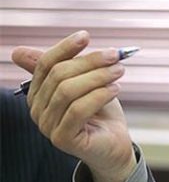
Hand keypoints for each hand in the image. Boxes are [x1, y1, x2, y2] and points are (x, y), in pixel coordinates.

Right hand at [11, 30, 136, 181]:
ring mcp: (47, 126)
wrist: (115, 145)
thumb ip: (69, 66)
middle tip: (115, 56)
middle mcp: (37, 110)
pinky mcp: (62, 138)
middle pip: (58, 75)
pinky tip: (116, 89)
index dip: (65, 48)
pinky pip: (78, 109)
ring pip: (68, 90)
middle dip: (89, 61)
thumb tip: (45, 45)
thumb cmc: (101, 112)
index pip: (44, 64)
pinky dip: (99, 95)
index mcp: (38, 93)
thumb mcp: (86, 84)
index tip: (86, 36)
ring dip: (98, 76)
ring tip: (119, 70)